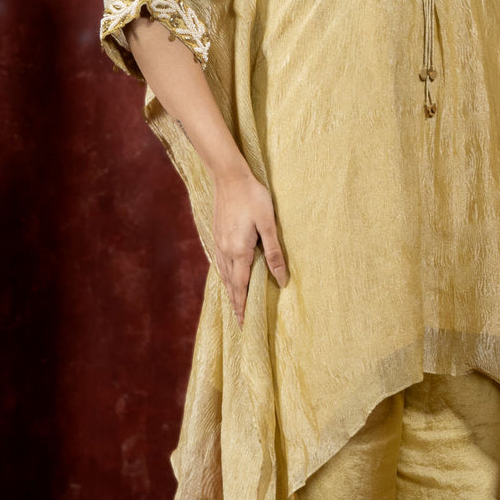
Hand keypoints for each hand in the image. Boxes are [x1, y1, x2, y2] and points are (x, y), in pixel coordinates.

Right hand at [212, 168, 287, 326]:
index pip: (241, 286)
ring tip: (234, 304)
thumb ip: (274, 252)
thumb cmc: (253, 196)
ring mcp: (218, 242)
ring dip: (229, 290)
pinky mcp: (216, 234)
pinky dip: (224, 275)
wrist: (228, 176)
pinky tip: (226, 276)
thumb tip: (282, 279)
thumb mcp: (269, 224)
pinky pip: (219, 262)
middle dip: (235, 303)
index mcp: (239, 251)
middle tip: (239, 321)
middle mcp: (225, 250)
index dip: (243, 305)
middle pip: (230, 284)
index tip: (243, 323)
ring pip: (223, 274)